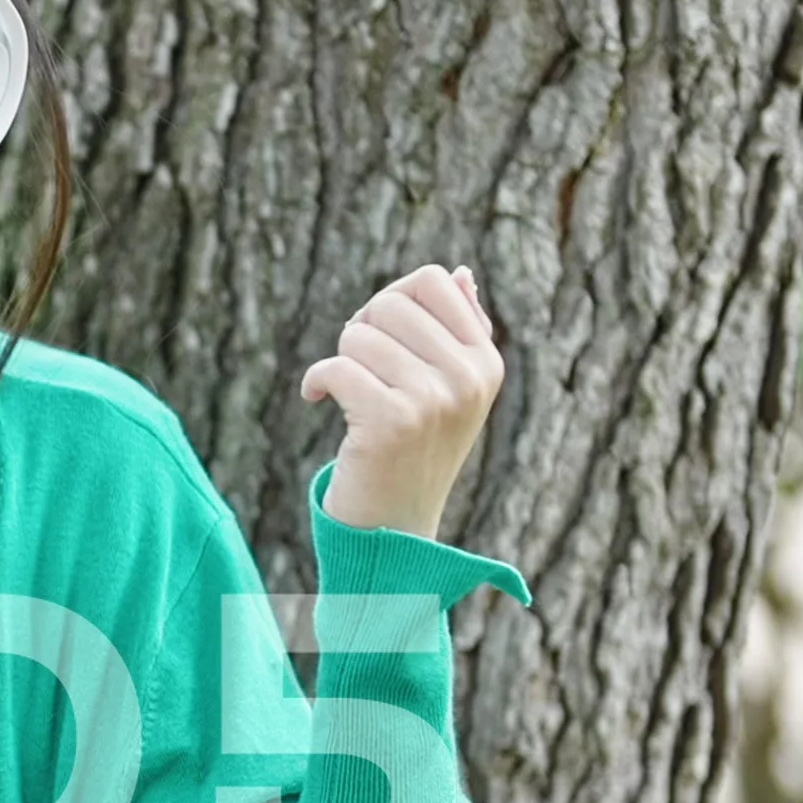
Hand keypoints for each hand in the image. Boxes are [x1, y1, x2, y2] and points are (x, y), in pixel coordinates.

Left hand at [302, 264, 506, 538]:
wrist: (394, 528)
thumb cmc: (412, 451)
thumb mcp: (448, 391)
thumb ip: (456, 332)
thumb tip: (460, 274)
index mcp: (486, 362)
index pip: (433, 280)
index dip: (392, 299)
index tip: (380, 337)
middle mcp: (469, 378)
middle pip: (391, 303)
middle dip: (361, 330)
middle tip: (358, 369)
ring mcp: (434, 400)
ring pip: (358, 334)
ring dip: (340, 360)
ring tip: (348, 394)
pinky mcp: (392, 421)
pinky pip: (336, 367)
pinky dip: (315, 381)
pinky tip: (316, 399)